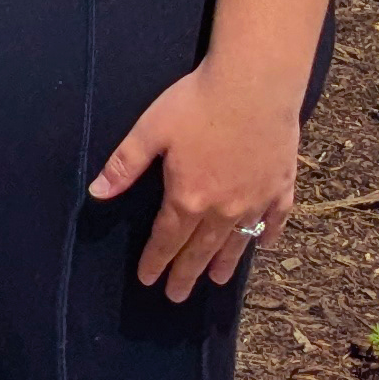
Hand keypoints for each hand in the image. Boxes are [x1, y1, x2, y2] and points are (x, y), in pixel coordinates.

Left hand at [92, 57, 306, 297]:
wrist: (256, 83)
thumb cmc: (197, 103)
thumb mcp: (150, 131)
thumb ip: (124, 165)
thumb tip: (96, 194)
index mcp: (187, 198)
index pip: (166, 239)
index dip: (155, 262)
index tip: (147, 281)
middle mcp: (223, 208)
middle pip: (201, 250)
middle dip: (186, 274)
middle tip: (177, 296)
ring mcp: (257, 199)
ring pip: (239, 241)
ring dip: (225, 263)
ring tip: (217, 281)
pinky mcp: (282, 186)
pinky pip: (276, 219)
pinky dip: (269, 235)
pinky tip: (265, 246)